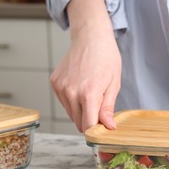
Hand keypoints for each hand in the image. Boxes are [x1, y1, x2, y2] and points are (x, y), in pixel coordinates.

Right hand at [50, 0, 120, 131]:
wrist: (91, 37)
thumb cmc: (106, 58)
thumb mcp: (114, 84)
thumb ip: (108, 108)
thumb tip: (108, 127)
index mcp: (88, 94)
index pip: (88, 126)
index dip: (96, 130)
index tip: (103, 129)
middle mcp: (71, 92)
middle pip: (79, 122)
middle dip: (90, 121)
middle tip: (100, 109)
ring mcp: (60, 87)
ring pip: (71, 114)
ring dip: (81, 112)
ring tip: (91, 94)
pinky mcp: (54, 83)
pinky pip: (64, 103)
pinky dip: (72, 101)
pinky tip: (81, 87)